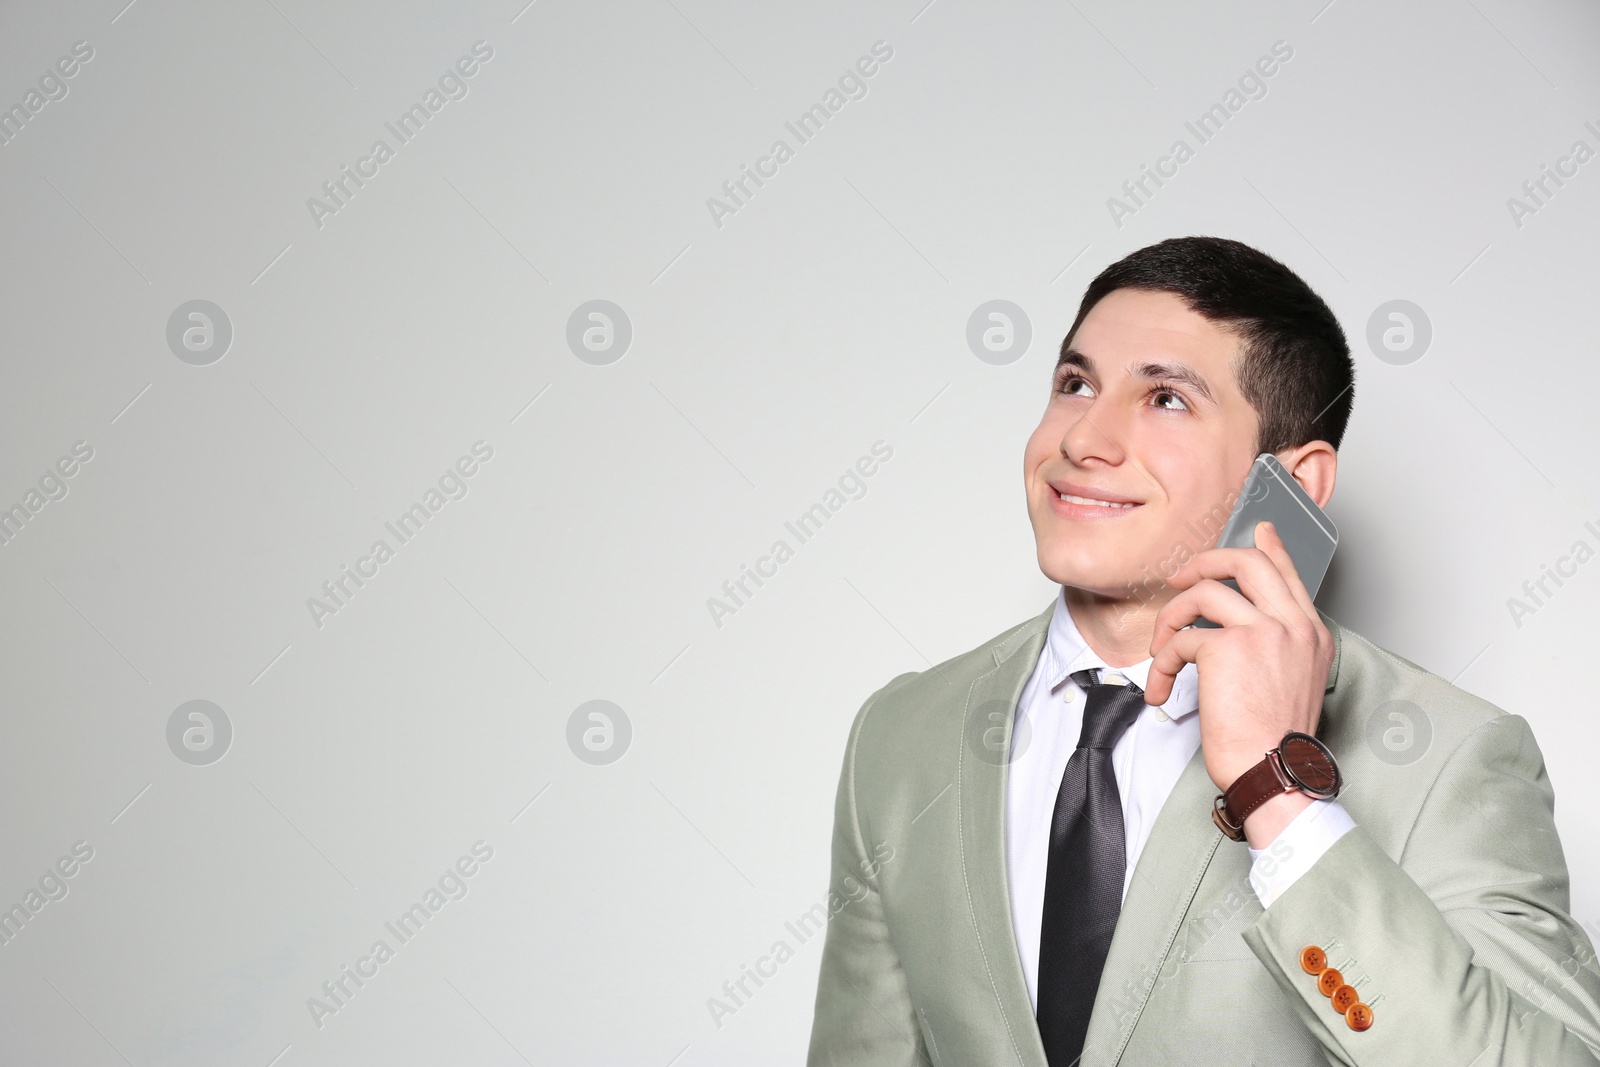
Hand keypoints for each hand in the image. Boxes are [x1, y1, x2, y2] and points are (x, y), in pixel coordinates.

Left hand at [1143, 520, 1335, 820]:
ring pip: (1204, 592)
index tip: (1260, 530)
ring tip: (1161, 651)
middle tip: (1179, 579)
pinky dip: (1162, 663)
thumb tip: (1243, 626)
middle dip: (1204, 562)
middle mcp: (1293, 625)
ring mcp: (1264, 631)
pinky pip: (1182, 637)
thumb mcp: (1293, 682)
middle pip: (1247, 562)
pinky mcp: (1228, 646)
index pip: (1289, 574)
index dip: (1270, 547)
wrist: (1274, 771)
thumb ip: (1277, 646)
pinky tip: (1161, 688)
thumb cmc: (1275, 740)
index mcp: (1312, 634)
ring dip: (1170, 619)